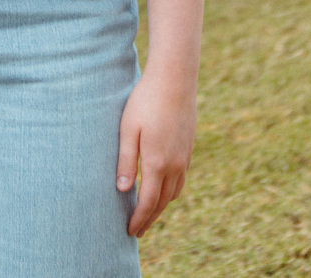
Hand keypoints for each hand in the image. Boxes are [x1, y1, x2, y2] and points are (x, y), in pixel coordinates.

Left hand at [115, 69, 197, 236]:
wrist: (175, 79)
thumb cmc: (145, 101)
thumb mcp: (128, 129)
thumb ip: (126, 161)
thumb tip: (122, 190)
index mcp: (157, 163)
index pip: (148, 202)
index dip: (139, 219)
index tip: (129, 231)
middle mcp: (174, 165)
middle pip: (162, 202)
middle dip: (150, 218)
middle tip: (137, 230)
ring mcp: (184, 157)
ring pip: (174, 193)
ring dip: (161, 205)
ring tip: (148, 211)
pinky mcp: (188, 147)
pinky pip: (181, 179)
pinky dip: (171, 191)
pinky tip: (162, 187)